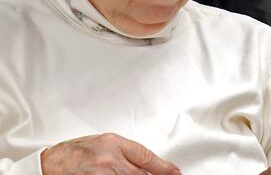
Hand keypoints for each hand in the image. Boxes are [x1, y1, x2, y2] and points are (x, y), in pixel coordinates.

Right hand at [41, 133, 179, 174]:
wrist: (49, 163)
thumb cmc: (74, 152)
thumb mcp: (105, 143)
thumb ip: (126, 153)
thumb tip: (148, 166)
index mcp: (113, 144)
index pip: (146, 157)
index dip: (164, 167)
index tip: (176, 173)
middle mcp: (109, 160)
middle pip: (140, 174)